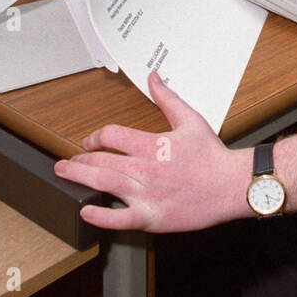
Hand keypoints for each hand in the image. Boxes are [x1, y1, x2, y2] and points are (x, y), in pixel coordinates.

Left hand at [54, 72, 251, 231]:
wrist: (231, 186)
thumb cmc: (212, 156)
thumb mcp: (191, 120)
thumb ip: (167, 99)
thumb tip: (153, 78)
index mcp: (155, 145)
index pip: (112, 136)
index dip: (95, 136)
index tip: (90, 141)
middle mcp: (147, 169)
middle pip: (101, 161)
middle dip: (79, 159)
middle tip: (67, 162)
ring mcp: (147, 195)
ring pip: (104, 184)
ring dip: (79, 178)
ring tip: (65, 175)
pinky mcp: (152, 217)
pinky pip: (119, 218)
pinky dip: (99, 215)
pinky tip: (86, 210)